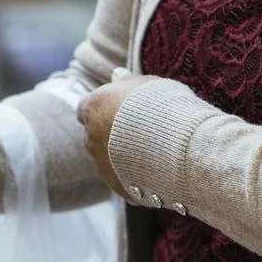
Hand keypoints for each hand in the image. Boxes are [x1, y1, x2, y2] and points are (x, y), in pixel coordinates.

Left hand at [77, 74, 156, 196]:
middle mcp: (90, 139)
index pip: (85, 109)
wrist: (176, 145)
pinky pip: (124, 179)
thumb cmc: (163, 106)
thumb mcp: (146, 84)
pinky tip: (157, 168)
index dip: (102, 109)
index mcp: (92, 110)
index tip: (117, 109)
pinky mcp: (117, 186)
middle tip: (139, 130)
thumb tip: (116, 75)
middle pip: (94, 136)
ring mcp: (101, 165)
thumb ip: (127, 83)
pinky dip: (135, 175)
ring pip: (107, 159)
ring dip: (123, 155)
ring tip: (154, 150)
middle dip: (111, 134)